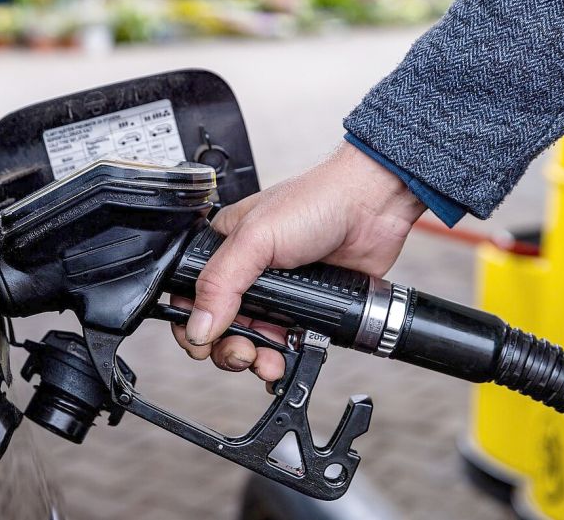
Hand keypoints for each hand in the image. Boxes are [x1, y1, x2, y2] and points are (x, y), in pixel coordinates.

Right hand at [170, 140, 425, 381]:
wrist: (372, 208)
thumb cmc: (316, 201)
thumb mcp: (255, 238)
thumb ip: (221, 283)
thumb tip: (198, 326)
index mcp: (225, 250)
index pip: (191, 295)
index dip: (191, 324)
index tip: (201, 343)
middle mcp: (248, 274)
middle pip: (220, 327)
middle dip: (226, 348)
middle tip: (242, 353)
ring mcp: (277, 294)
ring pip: (252, 341)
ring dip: (254, 359)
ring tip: (266, 362)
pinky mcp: (306, 310)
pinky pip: (286, 345)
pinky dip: (282, 359)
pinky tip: (284, 362)